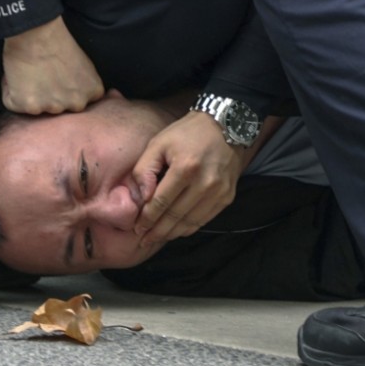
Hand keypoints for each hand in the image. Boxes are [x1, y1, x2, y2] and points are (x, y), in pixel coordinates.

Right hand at [1, 16, 104, 113]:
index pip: (80, 100)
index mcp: (93, 91)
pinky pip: (13, 104)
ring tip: (29, 72)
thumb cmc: (58, 39)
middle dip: (49, 95)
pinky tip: (15, 75)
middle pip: (59, 107)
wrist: (36, 31)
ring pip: (37, 108)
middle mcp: (76, 104)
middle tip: (41, 74)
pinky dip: (10, 91)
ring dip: (30, 94)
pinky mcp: (29, 106)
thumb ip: (83, 83)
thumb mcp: (85, 64)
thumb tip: (73, 91)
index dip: (65, 89)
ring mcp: (53, 107)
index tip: (58, 77)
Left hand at [132, 111, 244, 246]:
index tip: (137, 228)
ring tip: (157, 238)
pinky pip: (204, 219)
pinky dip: (189, 228)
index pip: (161, 202)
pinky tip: (176, 230)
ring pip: (191, 222)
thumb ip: (144, 169)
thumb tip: (141, 198)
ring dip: (172, 233)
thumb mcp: (159, 142)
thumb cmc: (188, 133)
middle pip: (175, 216)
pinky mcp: (227, 196)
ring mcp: (219, 192)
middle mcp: (205, 183)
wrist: (227, 125)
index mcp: (186, 168)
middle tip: (144, 240)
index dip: (147, 218)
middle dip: (157, 231)